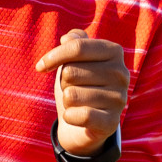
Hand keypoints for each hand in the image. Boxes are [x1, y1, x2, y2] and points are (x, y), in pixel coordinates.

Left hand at [35, 29, 128, 156]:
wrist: (84, 123)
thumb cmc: (79, 83)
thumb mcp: (74, 59)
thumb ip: (73, 42)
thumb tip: (68, 38)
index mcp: (114, 51)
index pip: (77, 47)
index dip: (53, 56)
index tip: (40, 67)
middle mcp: (121, 74)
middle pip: (70, 72)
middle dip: (63, 82)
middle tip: (73, 88)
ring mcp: (119, 99)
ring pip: (71, 94)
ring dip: (66, 100)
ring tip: (78, 102)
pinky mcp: (112, 122)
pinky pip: (77, 115)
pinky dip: (69, 116)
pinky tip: (76, 117)